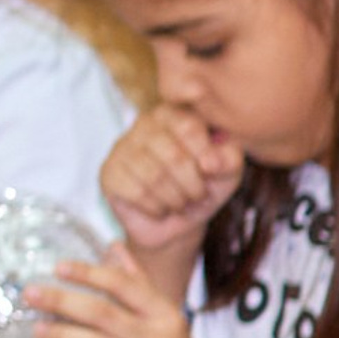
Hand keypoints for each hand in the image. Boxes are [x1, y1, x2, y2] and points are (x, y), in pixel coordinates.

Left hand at [32, 244, 219, 337]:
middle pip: (102, 314)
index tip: (58, 267)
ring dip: (60, 335)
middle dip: (62, 300)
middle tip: (31, 293)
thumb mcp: (167, 322)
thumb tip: (113, 246)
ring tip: (35, 328)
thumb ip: (139, 285)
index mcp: (166, 317)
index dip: (89, 273)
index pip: (124, 286)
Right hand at [102, 103, 240, 257]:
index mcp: (173, 114)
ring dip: (176, 199)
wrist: (176, 223)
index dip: (205, 155)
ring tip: (180, 203)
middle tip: (197, 196)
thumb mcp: (228, 172)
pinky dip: (156, 208)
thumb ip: (229, 159)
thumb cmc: (202, 187)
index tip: (211, 172)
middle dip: (192, 185)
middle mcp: (144, 124)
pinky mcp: (109, 173)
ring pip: (154, 176)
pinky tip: (159, 208)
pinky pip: (136, 192)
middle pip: (173, 156)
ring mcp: (122, 147)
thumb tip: (209, 162)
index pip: (189, 127)